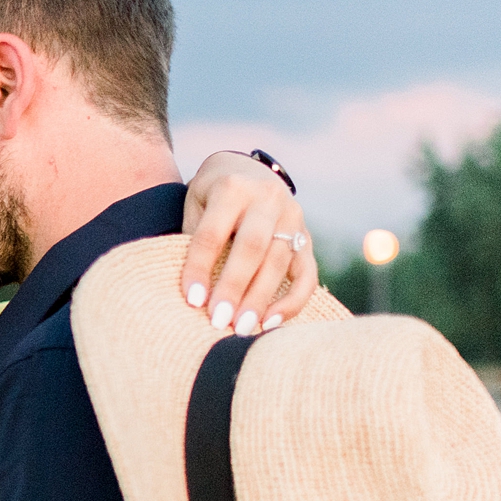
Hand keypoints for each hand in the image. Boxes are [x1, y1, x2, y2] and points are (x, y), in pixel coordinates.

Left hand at [179, 151, 314, 336]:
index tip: (192, 300)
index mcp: (232, 188)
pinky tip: (271, 322)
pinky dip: (292, 301)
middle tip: (218, 321)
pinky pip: (307, 273)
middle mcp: (268, 199)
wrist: (246, 171)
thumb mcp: (195, 205)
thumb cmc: (210, 197)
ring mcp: (293, 217)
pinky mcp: (308, 238)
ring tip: (241, 328)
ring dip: (259, 299)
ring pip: (279, 262)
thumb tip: (193, 292)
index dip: (200, 268)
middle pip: (252, 248)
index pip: (213, 234)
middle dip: (234, 288)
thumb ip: (195, 238)